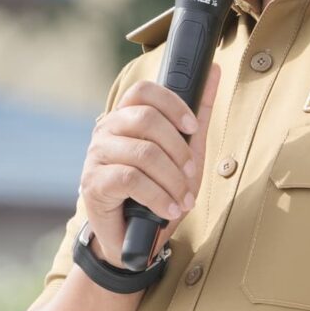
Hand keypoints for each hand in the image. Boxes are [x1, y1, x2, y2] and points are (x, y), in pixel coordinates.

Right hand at [78, 72, 218, 262]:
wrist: (131, 238)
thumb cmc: (157, 191)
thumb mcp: (185, 152)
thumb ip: (198, 114)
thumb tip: (216, 71)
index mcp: (126, 117)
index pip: (144, 91)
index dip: (172, 105)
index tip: (192, 128)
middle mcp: (107, 130)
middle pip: (146, 119)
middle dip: (178, 150)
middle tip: (190, 174)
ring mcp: (97, 156)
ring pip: (143, 153)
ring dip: (172, 180)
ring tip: (183, 199)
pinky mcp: (94, 183)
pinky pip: (131, 179)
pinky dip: (157, 196)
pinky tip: (168, 209)